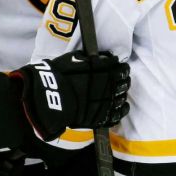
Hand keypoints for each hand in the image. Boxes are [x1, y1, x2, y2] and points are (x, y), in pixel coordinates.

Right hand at [14, 51, 129, 140]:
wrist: (50, 98)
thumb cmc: (60, 76)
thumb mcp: (74, 59)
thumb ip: (90, 59)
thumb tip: (100, 58)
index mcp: (105, 71)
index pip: (121, 68)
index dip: (121, 67)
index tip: (118, 67)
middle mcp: (109, 86)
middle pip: (124, 82)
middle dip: (123, 79)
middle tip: (120, 78)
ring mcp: (107, 103)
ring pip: (123, 97)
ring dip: (122, 93)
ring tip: (119, 92)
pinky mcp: (102, 118)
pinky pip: (118, 115)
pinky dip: (121, 109)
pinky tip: (120, 106)